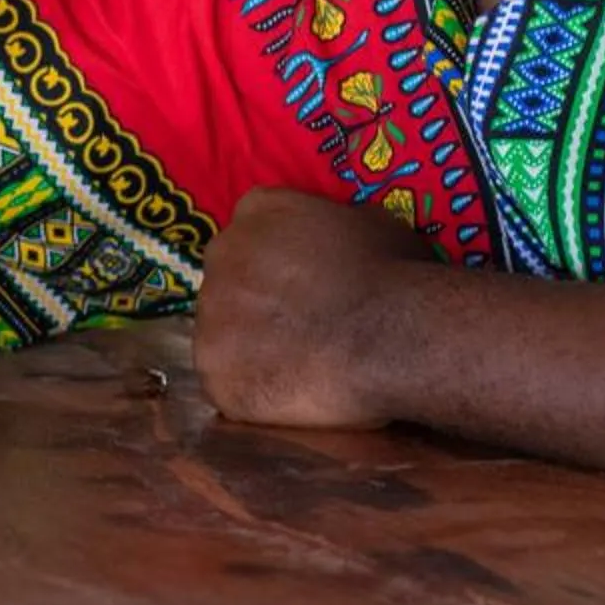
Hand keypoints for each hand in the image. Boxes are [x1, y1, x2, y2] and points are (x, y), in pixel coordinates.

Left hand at [192, 188, 436, 430]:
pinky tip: (289, 395)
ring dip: (252, 349)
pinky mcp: (214, 370)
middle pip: (230, 280)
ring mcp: (211, 313)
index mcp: (258, 210)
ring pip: (222, 333)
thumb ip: (336, 223)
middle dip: (258, 304)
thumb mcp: (373, 223)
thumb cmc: (394, 276)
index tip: (303, 286)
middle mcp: (222, 253)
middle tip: (301, 329)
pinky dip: (252, 392)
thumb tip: (342, 237)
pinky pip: (226, 382)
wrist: (392, 337)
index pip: (254, 231)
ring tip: (299, 367)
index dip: (278, 264)